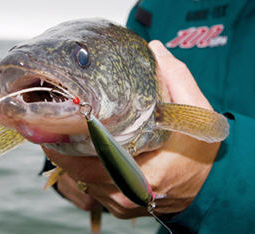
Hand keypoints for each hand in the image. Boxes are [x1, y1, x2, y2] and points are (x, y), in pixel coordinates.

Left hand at [43, 40, 220, 218]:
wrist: (209, 184)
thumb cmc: (201, 148)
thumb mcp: (198, 110)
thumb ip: (177, 78)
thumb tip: (155, 49)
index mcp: (149, 172)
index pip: (95, 163)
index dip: (68, 146)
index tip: (51, 125)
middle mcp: (130, 193)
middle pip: (81, 174)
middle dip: (61, 150)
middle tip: (45, 125)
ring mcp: (123, 202)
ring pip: (82, 182)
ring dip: (67, 159)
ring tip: (54, 134)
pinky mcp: (120, 206)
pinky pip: (90, 188)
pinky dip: (79, 169)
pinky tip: (73, 150)